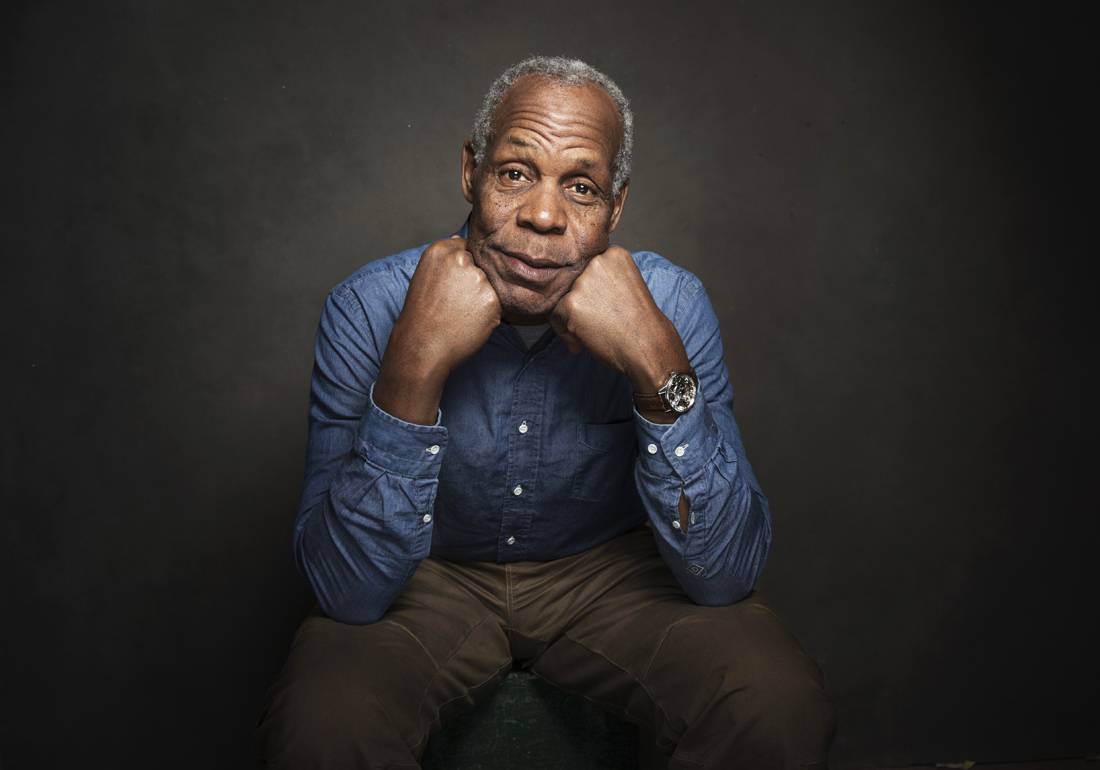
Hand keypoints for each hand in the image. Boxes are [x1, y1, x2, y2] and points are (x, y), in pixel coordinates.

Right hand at [374, 236, 500, 424]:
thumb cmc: (422, 315)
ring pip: (489, 287)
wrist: (422, 346)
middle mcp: (461, 260)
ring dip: (481, 300)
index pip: (466, 249)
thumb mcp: (425, 275)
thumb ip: (446, 257)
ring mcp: (479, 279)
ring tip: (460, 315)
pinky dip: (487, 316)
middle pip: (480, 268)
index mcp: (441, 251)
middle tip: (454, 304)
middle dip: (473, 285)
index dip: (462, 270)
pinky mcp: (492, 300)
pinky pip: (496, 306)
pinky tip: (469, 323)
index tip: (454, 284)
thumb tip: (460, 240)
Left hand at [549, 246, 690, 401]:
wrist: (647, 346)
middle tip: (595, 321)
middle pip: (572, 280)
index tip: (598, 305)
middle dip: (578, 302)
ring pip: (561, 296)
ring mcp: (582, 281)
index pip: (587, 266)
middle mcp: (597, 262)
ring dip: (570, 317)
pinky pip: (554, 314)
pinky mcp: (571, 302)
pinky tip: (580, 341)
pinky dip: (562, 330)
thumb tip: (573, 289)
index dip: (589, 289)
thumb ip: (603, 279)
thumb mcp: (626, 286)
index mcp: (613, 254)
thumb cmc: (639, 322)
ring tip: (589, 332)